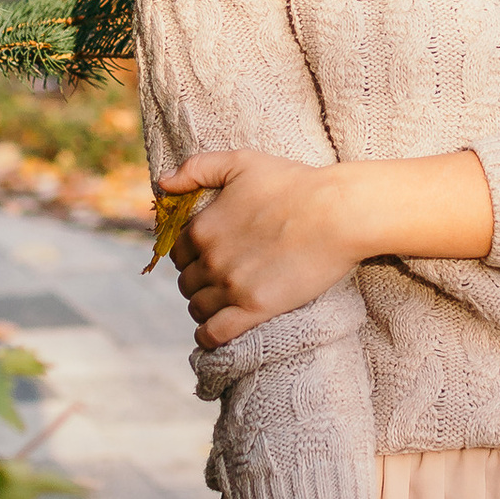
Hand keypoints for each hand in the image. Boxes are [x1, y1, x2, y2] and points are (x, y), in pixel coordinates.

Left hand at [164, 148, 366, 345]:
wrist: (336, 212)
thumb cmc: (293, 184)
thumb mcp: (241, 162)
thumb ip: (197, 167)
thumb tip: (162, 184)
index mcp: (202, 227)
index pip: (177, 254)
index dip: (190, 257)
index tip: (207, 258)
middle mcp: (210, 259)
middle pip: (187, 283)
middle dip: (199, 283)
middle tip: (220, 280)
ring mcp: (231, 286)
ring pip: (198, 308)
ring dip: (205, 308)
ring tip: (222, 304)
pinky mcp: (255, 308)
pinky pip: (215, 333)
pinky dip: (209, 337)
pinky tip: (213, 334)